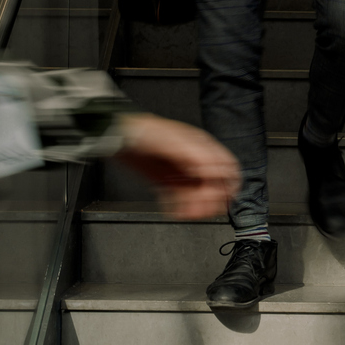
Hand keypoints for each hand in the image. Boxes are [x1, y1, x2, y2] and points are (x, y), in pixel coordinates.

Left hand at [116, 114, 240, 219]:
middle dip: (211, 201)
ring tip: (185, 213)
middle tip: (199, 210)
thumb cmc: (144, 131)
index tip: (215, 198)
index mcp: (203, 148)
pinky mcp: (167, 183)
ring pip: (199, 197)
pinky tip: (175, 211)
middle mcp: (195, 161)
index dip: (226, 186)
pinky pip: (181, 200)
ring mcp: (181, 173)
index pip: (227, 170)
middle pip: (216, 187)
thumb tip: (215, 172)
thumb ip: (197, 156)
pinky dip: (180, 209)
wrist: (116, 137)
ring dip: (195, 208)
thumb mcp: (174, 141)